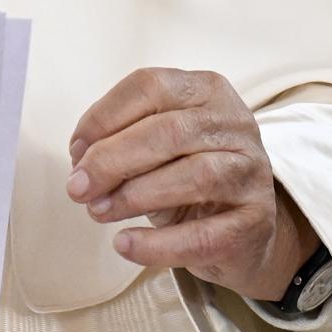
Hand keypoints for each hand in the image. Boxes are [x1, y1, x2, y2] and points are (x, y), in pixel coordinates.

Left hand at [66, 68, 317, 304]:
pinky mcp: (255, 222)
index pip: (150, 86)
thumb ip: (121, 141)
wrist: (241, 230)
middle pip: (169, 132)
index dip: (104, 116)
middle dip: (112, 160)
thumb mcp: (156, 147)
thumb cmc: (186, 176)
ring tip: (98, 212)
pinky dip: (158, 244)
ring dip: (133, 197)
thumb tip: (80, 159)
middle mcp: (236, 124)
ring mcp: (251, 172)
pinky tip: (124, 244)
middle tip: (78, 188)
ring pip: (194, 177)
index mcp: (207, 90)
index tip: (75, 150)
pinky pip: (203, 235)